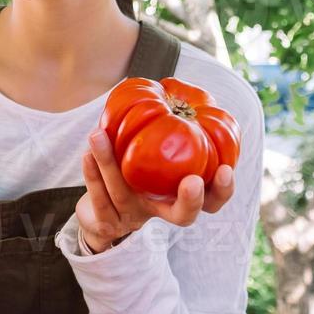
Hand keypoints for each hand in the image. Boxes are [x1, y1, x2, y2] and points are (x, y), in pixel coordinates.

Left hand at [76, 129, 235, 252]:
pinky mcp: (106, 223)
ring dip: (109, 163)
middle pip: (184, 216)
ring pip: (122, 195)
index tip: (226, 169)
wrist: (102, 213)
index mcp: (179, 196)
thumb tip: (174, 90)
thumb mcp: (156, 153)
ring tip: (97, 134)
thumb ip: (168, 129)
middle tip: (193, 181)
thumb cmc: (136, 174)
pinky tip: (87, 152)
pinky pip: (99, 200)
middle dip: (192, 201)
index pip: (211, 200)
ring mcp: (133, 218)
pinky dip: (92, 174)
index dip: (223, 189)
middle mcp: (160, 211)